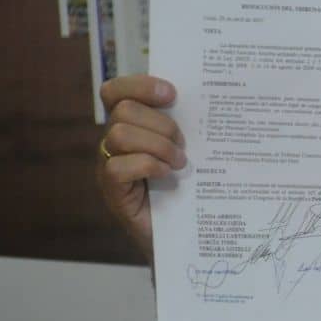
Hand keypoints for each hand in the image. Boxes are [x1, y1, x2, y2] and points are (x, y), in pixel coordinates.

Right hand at [96, 75, 185, 262]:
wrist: (190, 236)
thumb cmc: (193, 189)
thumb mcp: (194, 150)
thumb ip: (190, 125)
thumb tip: (210, 98)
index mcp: (133, 125)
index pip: (116, 91)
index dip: (140, 85)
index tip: (172, 94)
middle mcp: (115, 143)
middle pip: (123, 110)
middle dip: (161, 124)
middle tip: (184, 145)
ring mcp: (109, 166)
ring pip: (119, 134)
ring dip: (157, 145)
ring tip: (180, 163)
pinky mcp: (113, 191)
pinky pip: (118, 166)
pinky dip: (148, 166)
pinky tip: (168, 176)